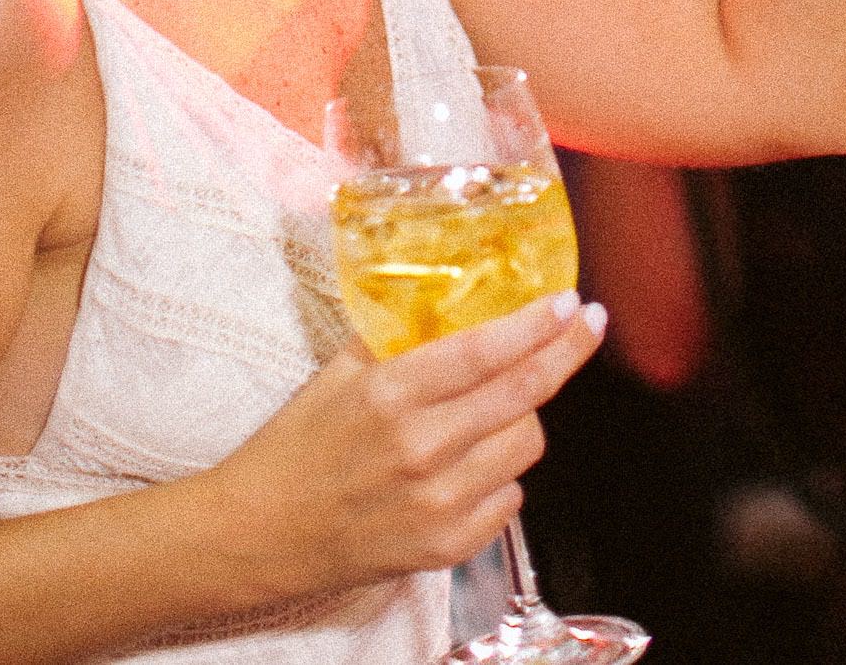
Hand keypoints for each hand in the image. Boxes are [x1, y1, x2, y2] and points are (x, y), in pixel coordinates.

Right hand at [196, 291, 605, 605]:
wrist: (259, 535)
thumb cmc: (296, 445)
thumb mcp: (339, 372)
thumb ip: (399, 336)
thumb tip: (456, 298)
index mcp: (390, 395)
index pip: (484, 352)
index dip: (536, 325)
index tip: (569, 302)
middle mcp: (420, 449)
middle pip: (522, 395)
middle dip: (565, 352)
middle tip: (586, 324)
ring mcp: (436, 504)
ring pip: (525, 445)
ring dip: (523, 417)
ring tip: (498, 406)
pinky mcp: (443, 548)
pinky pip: (509, 499)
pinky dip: (501, 474)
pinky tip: (472, 462)